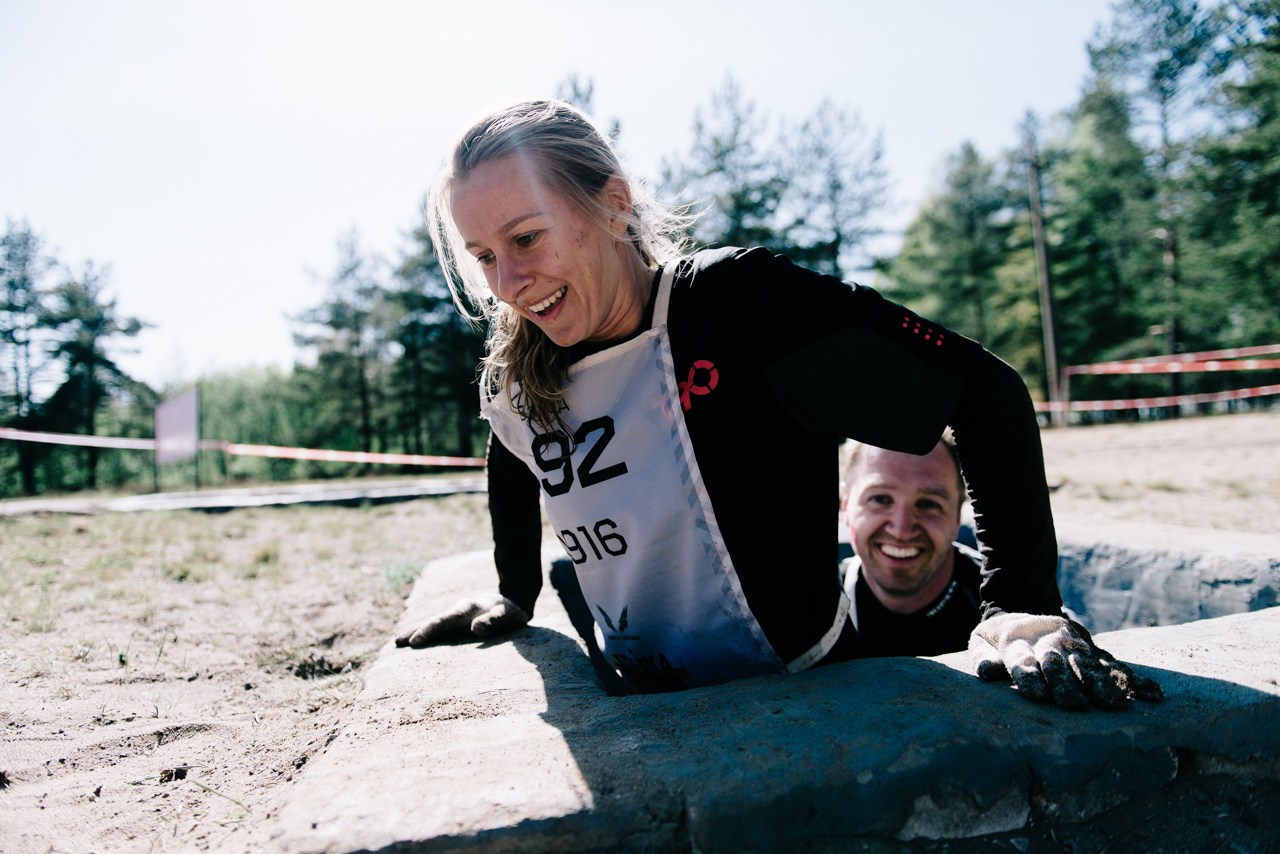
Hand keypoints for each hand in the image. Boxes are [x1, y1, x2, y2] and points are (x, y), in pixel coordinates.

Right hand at [394, 593, 529, 647]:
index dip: (429, 630)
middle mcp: (457, 611)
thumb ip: (493, 620)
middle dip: (415, 630)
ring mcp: (455, 616)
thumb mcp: (507, 616)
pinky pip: (437, 627)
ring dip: (415, 631)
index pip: (444, 620)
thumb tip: (475, 628)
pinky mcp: (457, 622)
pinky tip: (413, 639)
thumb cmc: (510, 612)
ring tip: (397, 641)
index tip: (415, 642)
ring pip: (431, 623)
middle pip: (432, 620)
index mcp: (466, 609)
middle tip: (397, 642)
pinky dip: (424, 632)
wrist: (512, 601)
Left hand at [969, 612, 1163, 709]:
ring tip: (1115, 705)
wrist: (1024, 607)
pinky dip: (1134, 680)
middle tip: (1074, 706)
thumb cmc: (1000, 639)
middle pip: (1057, 662)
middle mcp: (1048, 641)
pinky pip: (1116, 665)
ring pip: (1089, 664)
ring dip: (1102, 684)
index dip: (1028, 677)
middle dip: (1065, 683)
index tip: (1037, 696)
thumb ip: (984, 658)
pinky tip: (1152, 695)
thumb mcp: (982, 642)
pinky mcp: (1094, 649)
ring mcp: (1074, 644)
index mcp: (1017, 641)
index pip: (1022, 660)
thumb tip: (987, 672)